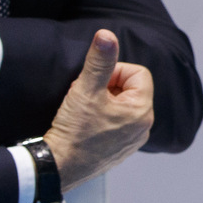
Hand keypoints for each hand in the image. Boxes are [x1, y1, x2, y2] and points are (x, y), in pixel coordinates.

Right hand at [43, 30, 153, 191]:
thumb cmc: (74, 131)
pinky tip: (85, 124)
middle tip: (86, 95)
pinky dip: (103, 117)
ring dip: (104, 101)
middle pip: (131, 89)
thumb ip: (99, 60)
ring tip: (84, 110)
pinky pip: (117, 122)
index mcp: (142, 111)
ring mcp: (133, 141)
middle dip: (108, 86)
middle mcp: (143, 127)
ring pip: (122, 105)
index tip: (95, 82)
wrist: (59, 167)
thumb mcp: (86, 89)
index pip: (137, 73)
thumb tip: (107, 35)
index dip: (114, 71)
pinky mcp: (120, 150)